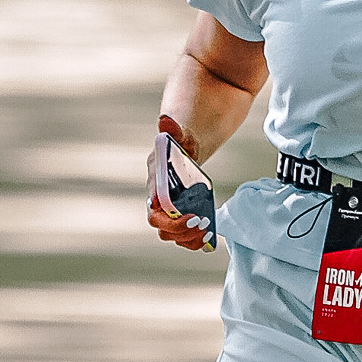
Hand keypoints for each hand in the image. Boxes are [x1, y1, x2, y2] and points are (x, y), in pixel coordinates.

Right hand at [145, 129, 212, 250]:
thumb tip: (165, 121)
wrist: (185, 146)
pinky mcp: (178, 214)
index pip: (154, 207)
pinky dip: (192, 241)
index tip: (189, 216)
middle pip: (160, 225)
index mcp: (155, 182)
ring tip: (205, 232)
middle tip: (201, 223)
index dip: (168, 217)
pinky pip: (180, 236)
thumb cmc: (180, 142)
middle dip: (180, 230)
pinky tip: (207, 237)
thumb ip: (173, 130)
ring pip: (168, 234)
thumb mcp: (180, 135)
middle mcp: (157, 199)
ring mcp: (167, 209)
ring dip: (187, 238)